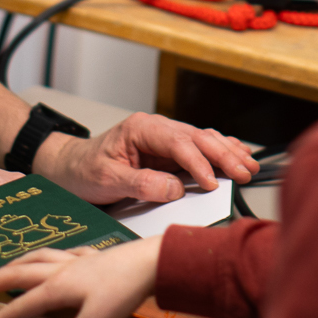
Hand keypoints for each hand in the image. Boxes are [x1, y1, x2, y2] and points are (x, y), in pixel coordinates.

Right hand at [0, 238, 162, 317]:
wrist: (150, 261)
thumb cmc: (124, 290)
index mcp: (58, 287)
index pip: (22, 305)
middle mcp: (61, 270)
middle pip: (21, 273)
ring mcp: (76, 259)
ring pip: (38, 257)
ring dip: (18, 262)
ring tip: (5, 267)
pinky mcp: (92, 255)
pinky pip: (63, 252)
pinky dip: (51, 255)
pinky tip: (55, 257)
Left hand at [34, 112, 258, 203]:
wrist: (67, 168)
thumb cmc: (82, 170)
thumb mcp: (106, 179)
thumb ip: (140, 183)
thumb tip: (174, 188)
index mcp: (141, 129)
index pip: (178, 143)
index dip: (198, 162)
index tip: (212, 183)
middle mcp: (156, 130)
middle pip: (197, 138)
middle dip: (223, 155)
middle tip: (244, 172)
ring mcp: (163, 140)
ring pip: (202, 141)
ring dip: (227, 153)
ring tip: (249, 165)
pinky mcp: (166, 154)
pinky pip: (197, 150)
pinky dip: (219, 154)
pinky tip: (237, 157)